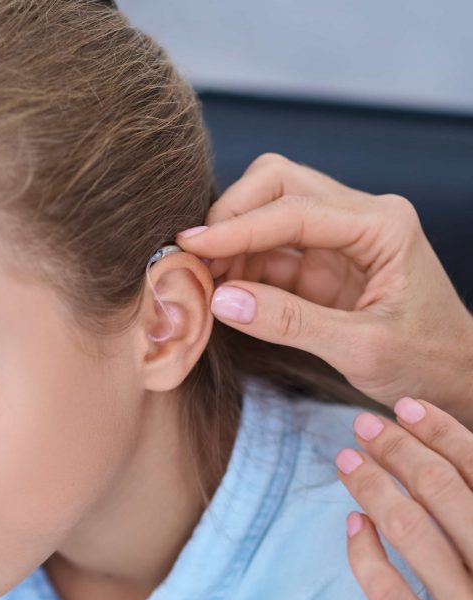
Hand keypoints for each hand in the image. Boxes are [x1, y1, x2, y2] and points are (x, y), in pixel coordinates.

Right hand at [174, 153, 472, 428]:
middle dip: (233, 214)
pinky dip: (241, 264)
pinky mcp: (321, 263)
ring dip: (232, 239)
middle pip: (280, 184)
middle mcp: (360, 217)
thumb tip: (220, 301)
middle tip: (197, 256)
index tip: (191, 245)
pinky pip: (270, 250)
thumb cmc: (425, 360)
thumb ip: (289, 323)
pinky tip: (222, 287)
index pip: (296, 210)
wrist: (452, 376)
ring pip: (269, 210)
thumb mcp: (361, 348)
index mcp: (383, 225)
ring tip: (202, 277)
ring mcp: (338, 237)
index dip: (238, 227)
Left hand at [336, 397, 472, 599]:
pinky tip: (354, 522)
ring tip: (347, 459)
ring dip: (372, 485)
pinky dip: (365, 551)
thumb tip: (443, 453)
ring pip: (411, 530)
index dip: (441, 431)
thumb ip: (472, 507)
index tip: (404, 406)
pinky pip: (390, 593)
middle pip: (443, 490)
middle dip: (398, 449)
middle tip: (364, 425)